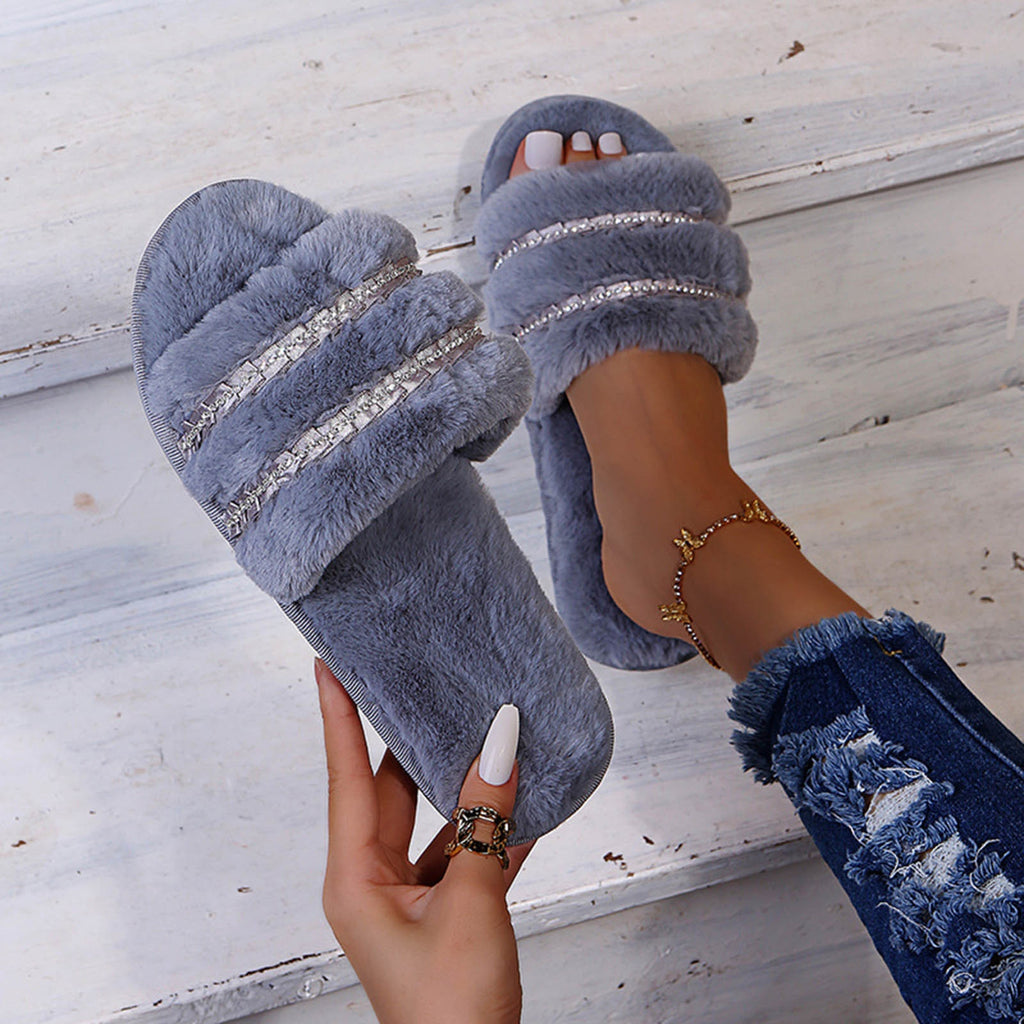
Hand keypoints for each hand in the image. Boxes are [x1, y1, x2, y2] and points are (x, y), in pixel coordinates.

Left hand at [315, 659, 532, 1023]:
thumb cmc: (450, 1010)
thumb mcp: (472, 903)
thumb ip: (486, 822)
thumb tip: (500, 747)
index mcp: (357, 878)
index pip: (346, 777)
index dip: (339, 717)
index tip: (329, 668)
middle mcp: (375, 881)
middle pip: (394, 791)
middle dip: (416, 741)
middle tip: (425, 684)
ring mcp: (410, 898)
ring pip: (435, 821)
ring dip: (465, 788)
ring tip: (488, 734)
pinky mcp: (444, 913)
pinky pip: (465, 854)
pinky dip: (493, 831)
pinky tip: (525, 802)